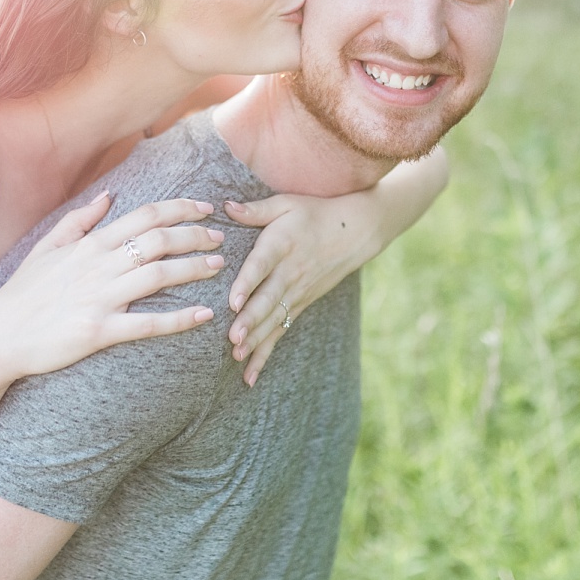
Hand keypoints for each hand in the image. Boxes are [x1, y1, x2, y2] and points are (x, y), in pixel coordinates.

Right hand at [0, 193, 225, 379]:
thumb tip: (109, 195)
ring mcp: (99, 298)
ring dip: (194, 268)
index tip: (206, 209)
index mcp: (89, 244)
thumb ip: (80, 219)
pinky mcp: (98, 331)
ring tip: (219, 267)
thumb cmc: (22, 292)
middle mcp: (98, 266)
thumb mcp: (46, 247)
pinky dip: (179, 318)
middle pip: (159, 240)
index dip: (180, 209)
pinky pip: (147, 324)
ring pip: (159, 275)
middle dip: (195, 235)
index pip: (145, 216)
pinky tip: (203, 315)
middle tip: (220, 238)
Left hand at [222, 194, 379, 386]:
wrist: (355, 232)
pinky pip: (281, 331)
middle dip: (250, 321)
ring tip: (238, 356)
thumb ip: (255, 210)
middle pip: (268, 299)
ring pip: (274, 320)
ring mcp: (297, 292)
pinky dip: (265, 353)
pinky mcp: (301, 305)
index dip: (247, 283)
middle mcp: (290, 272)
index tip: (232, 302)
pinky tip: (249, 374)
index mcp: (282, 244)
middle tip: (233, 338)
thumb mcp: (287, 204)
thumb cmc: (315, 213)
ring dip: (256, 340)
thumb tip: (225, 208)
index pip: (262, 266)